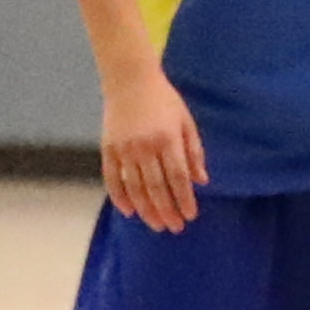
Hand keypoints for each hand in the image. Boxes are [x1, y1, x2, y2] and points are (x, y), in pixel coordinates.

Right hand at [99, 70, 206, 234]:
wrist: (130, 81)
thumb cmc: (164, 100)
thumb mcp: (186, 121)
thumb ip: (194, 151)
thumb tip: (202, 181)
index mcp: (168, 140)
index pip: (177, 177)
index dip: (184, 199)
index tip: (190, 215)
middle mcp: (145, 147)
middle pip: (156, 187)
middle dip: (167, 210)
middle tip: (175, 228)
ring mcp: (124, 149)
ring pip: (134, 187)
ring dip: (146, 209)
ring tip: (156, 225)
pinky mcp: (107, 149)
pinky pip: (112, 179)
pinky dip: (120, 197)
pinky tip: (129, 211)